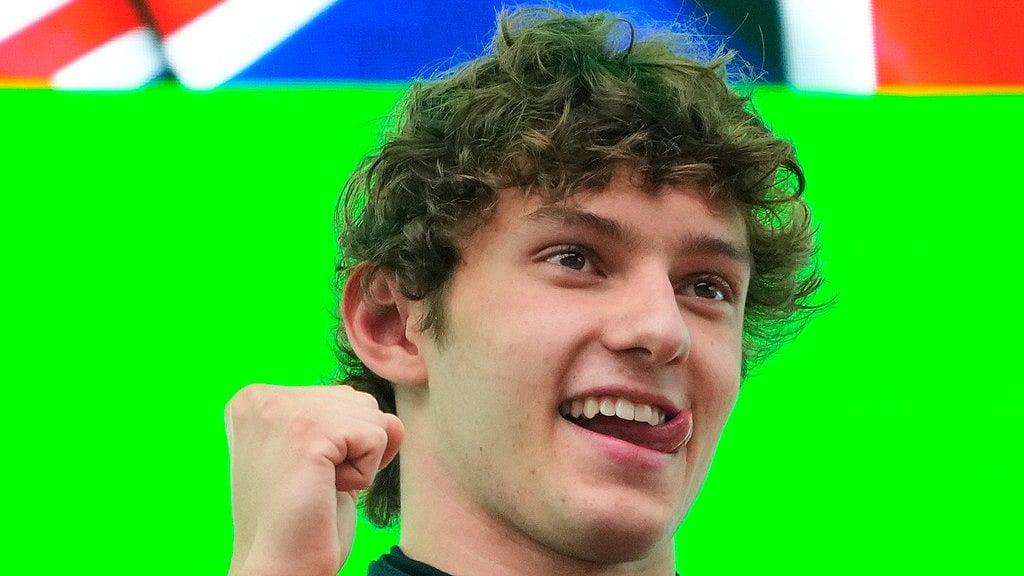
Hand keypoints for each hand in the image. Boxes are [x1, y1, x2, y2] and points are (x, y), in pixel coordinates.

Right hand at [225, 384, 402, 575]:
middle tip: (315, 485)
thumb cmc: (303, 517)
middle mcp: (262, 396)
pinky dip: (365, 474)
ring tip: (320, 487)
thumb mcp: (327, 454)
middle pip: (358, 401)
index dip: (341, 443)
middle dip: (352, 449)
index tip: (305, 474)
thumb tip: (396, 422)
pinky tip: (328, 492)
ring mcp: (282, 410)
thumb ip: (352, 421)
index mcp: (257, 398)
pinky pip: (376, 437)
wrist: (281, 567)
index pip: (339, 397)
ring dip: (359, 462)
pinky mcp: (308, 431)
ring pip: (372, 416)